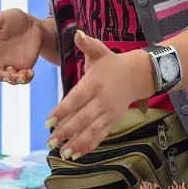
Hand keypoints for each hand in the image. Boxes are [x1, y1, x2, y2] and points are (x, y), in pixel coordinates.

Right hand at [0, 9, 42, 84]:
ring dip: (14, 80)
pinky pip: (23, 79)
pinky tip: (31, 72)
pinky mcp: (24, 67)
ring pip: (9, 80)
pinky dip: (26, 79)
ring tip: (23, 75)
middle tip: (10, 74)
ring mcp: (12, 64)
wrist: (32, 24)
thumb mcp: (1, 17)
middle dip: (1, 77)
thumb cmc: (14, 19)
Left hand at [46, 31, 152, 156]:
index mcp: (94, 83)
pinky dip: (89, 145)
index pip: (76, 99)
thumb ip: (87, 44)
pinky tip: (77, 155)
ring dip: (77, 143)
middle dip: (66, 131)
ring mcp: (109, 113)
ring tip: (63, 153)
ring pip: (92, 130)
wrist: (139, 75)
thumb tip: (77, 33)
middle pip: (83, 118)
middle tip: (51, 141)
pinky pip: (101, 135)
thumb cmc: (112, 63)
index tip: (48, 121)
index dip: (62, 111)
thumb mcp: (99, 51)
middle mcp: (102, 100)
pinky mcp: (113, 121)